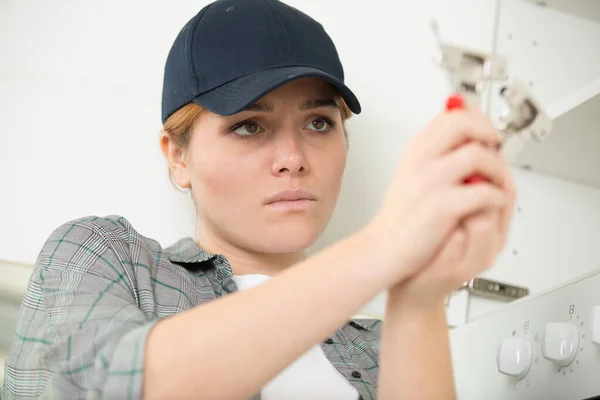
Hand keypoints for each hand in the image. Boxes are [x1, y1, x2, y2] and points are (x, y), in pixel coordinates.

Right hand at [366, 105, 510, 284]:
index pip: (451, 114)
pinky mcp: (442, 206)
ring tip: (497, 182)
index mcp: (416, 149)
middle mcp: (422, 160)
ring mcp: (431, 182)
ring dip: (498, 169)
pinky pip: (484, 192)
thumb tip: (463, 135)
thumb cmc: (400, 216)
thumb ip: (435, 152)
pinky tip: (492, 203)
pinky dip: (497, 197)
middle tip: (496, 149)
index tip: (487, 130)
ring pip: (480, 156)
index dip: (477, 118)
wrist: (384, 247)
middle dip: (489, 134)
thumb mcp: (411, 172)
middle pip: (465, 124)